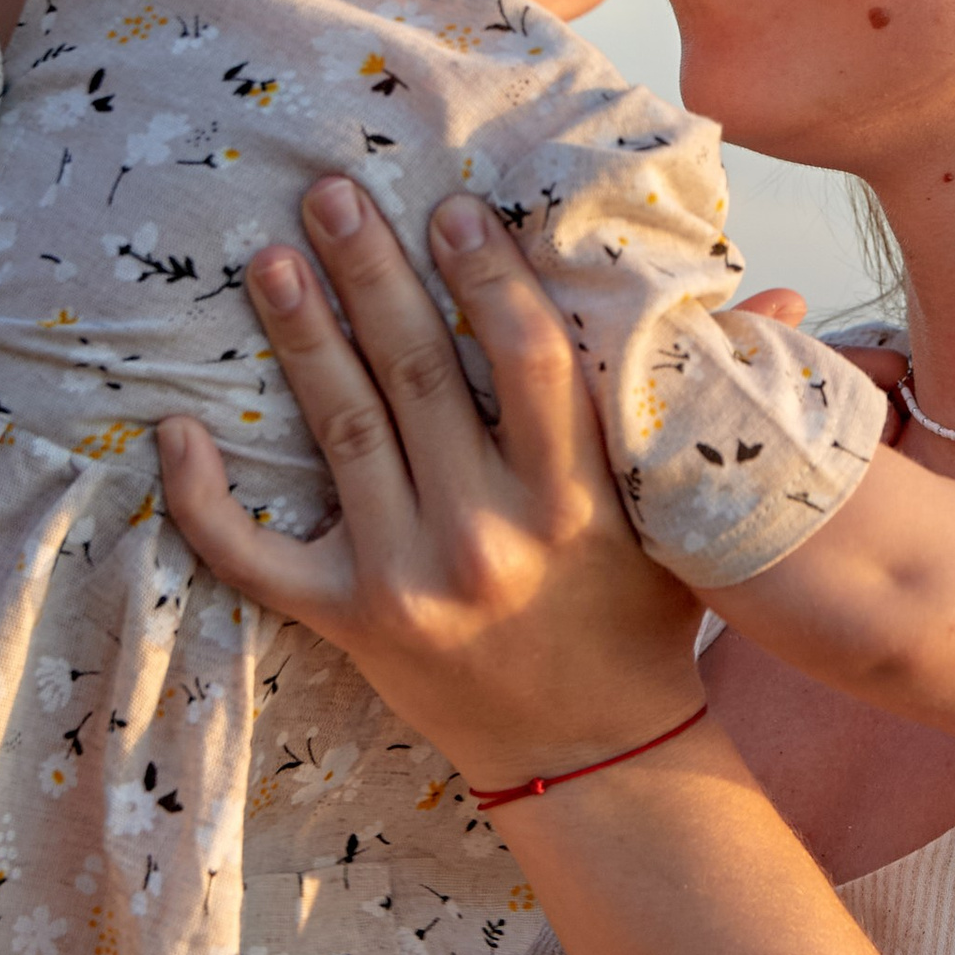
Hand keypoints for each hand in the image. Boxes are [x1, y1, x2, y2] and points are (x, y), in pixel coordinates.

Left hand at [153, 176, 702, 792]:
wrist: (593, 762)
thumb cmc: (640, 625)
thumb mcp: (687, 520)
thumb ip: (710, 408)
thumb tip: (782, 299)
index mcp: (573, 502)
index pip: (526, 357)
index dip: (487, 273)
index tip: (456, 206)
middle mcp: (486, 536)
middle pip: (415, 376)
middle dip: (371, 273)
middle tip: (332, 193)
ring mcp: (408, 581)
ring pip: (340, 434)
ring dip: (301, 339)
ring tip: (271, 262)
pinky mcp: (350, 621)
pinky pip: (255, 556)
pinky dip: (204, 497)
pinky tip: (172, 429)